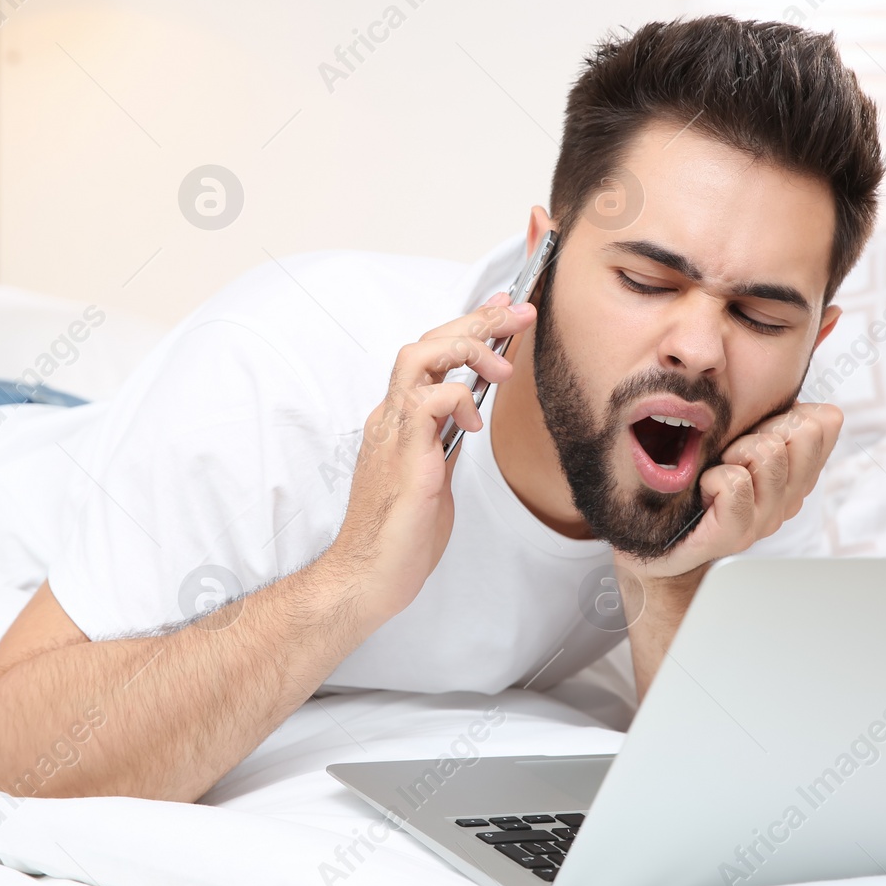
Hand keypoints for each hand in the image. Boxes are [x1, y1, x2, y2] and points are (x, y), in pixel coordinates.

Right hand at [330, 292, 535, 621]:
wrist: (368, 577)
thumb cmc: (401, 536)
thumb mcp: (435, 476)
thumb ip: (445, 441)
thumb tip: (468, 416)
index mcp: (397, 422)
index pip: (429, 356)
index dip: (466, 326)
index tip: (502, 308)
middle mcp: (390, 418)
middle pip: (426, 343)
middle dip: (476, 321)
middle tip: (518, 311)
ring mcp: (393, 433)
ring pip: (419, 357)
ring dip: (466, 348)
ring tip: (503, 365)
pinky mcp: (405, 456)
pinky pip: (427, 403)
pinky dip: (458, 399)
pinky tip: (476, 419)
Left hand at [615, 403, 842, 581]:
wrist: (656, 537)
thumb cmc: (690, 480)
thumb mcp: (734, 435)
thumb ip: (766, 415)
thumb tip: (804, 398)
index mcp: (796, 472)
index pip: (825, 421)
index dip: (786, 410)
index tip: (754, 428)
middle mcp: (788, 498)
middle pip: (803, 432)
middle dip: (761, 427)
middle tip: (730, 451)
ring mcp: (765, 519)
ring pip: (769, 454)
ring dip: (733, 451)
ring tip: (716, 468)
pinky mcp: (735, 535)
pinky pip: (737, 485)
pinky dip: (714, 478)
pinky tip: (704, 489)